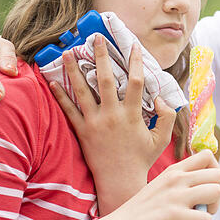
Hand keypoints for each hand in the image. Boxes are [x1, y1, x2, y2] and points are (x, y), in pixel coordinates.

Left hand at [50, 35, 174, 214]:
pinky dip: (60, 96)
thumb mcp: (161, 139)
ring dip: (73, 71)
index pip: (135, 82)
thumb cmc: (142, 159)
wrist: (120, 181)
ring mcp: (94, 122)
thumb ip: (167, 117)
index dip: (135, 62)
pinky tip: (52, 82)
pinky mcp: (82, 131)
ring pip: (82, 91)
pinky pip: (68, 111)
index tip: (133, 46)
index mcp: (132, 115)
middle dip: (100, 56)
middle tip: (95, 38)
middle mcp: (112, 115)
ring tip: (67, 53)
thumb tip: (160, 98)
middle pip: (104, 79)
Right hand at [96, 150, 219, 219]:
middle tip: (204, 206)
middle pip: (219, 175)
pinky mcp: (174, 215)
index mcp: (173, 170)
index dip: (214, 172)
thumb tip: (204, 184)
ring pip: (217, 192)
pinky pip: (206, 218)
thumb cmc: (139, 210)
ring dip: (212, 209)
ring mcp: (175, 196)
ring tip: (197, 215)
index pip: (208, 155)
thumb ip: (180, 181)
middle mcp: (176, 178)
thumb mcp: (160, 185)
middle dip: (217, 193)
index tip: (205, 187)